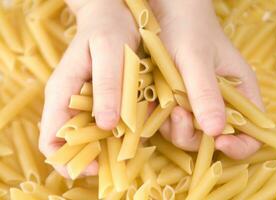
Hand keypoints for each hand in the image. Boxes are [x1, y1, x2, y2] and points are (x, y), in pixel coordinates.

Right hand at [39, 0, 138, 176]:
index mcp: (61, 93)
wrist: (113, 15)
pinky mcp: (100, 99)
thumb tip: (105, 126)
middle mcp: (69, 102)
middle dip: (92, 157)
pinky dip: (118, 132)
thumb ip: (107, 87)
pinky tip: (134, 130)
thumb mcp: (110, 52)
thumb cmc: (109, 28)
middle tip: (119, 159)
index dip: (68, 160)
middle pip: (71, 144)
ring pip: (90, 136)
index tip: (96, 168)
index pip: (52, 139)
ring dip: (107, 147)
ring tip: (130, 145)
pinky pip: (105, 124)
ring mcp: (84, 102)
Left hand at [150, 0, 262, 158]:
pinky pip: (170, 122)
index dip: (239, 145)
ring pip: (188, 133)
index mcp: (239, 91)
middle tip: (177, 113)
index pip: (252, 132)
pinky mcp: (177, 101)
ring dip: (173, 126)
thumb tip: (215, 131)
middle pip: (213, 137)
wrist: (165, 11)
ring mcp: (197, 103)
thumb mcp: (196, 59)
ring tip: (164, 103)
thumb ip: (205, 92)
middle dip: (194, 134)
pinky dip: (160, 118)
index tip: (218, 142)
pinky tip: (153, 103)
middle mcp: (220, 101)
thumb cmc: (188, 28)